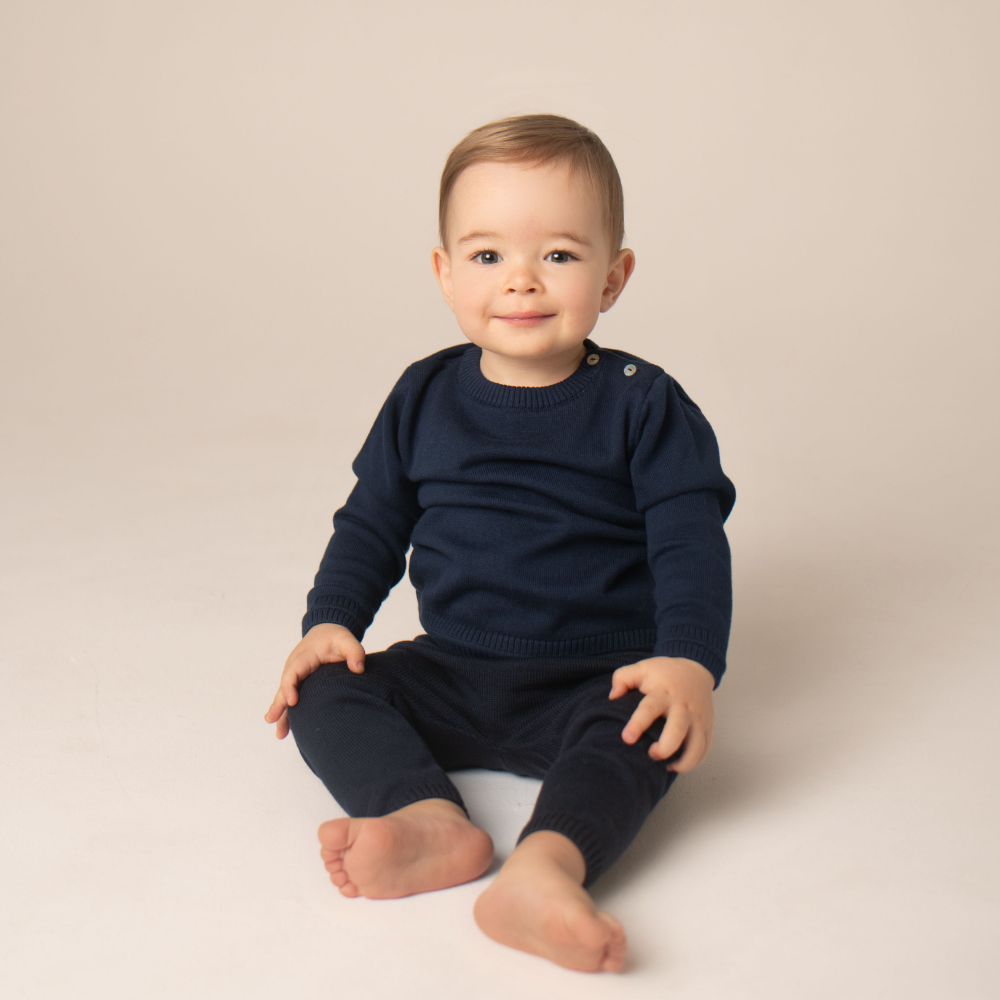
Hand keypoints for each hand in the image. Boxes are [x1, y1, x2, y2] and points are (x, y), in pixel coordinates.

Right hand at [264, 623, 365, 739]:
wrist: (326, 631)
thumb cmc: (334, 637)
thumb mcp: (346, 639)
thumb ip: (354, 650)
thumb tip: (359, 668)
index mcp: (304, 656)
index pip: (293, 672)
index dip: (290, 686)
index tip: (293, 701)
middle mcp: (295, 666)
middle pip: (284, 686)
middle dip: (279, 704)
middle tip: (272, 719)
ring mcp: (295, 675)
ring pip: (285, 695)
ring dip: (281, 713)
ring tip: (279, 734)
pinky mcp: (299, 682)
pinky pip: (291, 697)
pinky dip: (287, 713)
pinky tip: (284, 729)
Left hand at [608, 656, 714, 771]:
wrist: (696, 670)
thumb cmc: (664, 673)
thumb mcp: (642, 668)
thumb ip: (622, 678)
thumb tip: (612, 697)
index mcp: (663, 693)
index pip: (650, 708)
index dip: (638, 724)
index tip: (627, 738)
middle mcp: (683, 707)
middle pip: (676, 732)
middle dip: (664, 749)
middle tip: (651, 754)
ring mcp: (697, 718)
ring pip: (695, 747)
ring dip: (681, 762)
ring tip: (665, 764)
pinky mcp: (707, 727)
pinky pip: (704, 750)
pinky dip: (693, 763)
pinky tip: (678, 764)